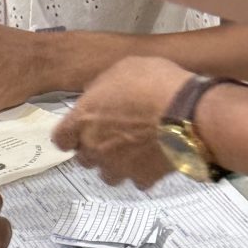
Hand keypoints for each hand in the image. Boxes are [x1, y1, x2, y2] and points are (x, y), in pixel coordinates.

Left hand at [53, 55, 189, 189]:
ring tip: (133, 150)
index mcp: (83, 119)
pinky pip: (137, 180)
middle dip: (94, 149)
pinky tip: (153, 158)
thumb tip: (94, 92)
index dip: (70, 135)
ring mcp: (118, 166)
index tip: (80, 130)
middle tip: (113, 135)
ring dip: (116, 164)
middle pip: (83, 158)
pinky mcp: (142, 178)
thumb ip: (102, 85)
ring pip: (108, 174)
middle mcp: (95, 147)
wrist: (187, 113)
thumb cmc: (153, 83)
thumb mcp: (123, 68)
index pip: (61, 139)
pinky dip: (143, 172)